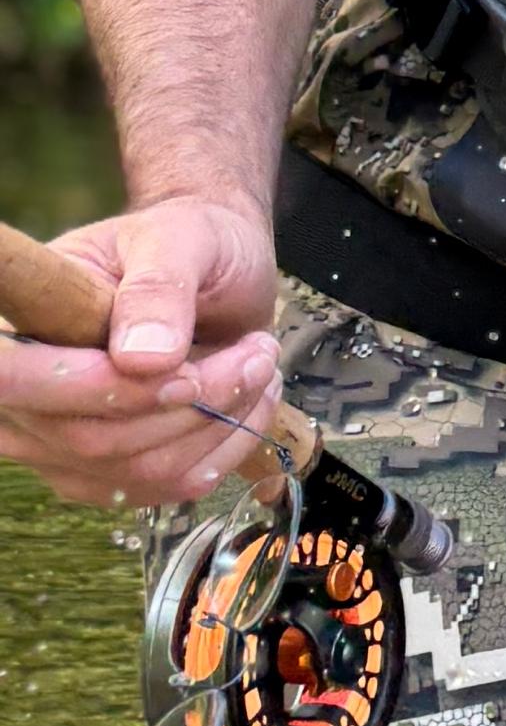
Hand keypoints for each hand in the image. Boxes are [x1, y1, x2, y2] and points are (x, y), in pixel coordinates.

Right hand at [0, 195, 284, 510]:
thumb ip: (159, 288)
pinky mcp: (103, 471)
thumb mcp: (179, 239)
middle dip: (191, 402)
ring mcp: (57, 442)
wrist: (215, 270)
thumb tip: (142, 360)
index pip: (10, 377)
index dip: (89, 387)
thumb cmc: (186, 242)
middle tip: (255, 352)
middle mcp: (24, 393)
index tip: (182, 369)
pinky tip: (250, 403)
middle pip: (86, 437)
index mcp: (20, 323)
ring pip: (134, 468)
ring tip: (259, 365)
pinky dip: (224, 449)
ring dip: (218, 423)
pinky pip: (163, 486)